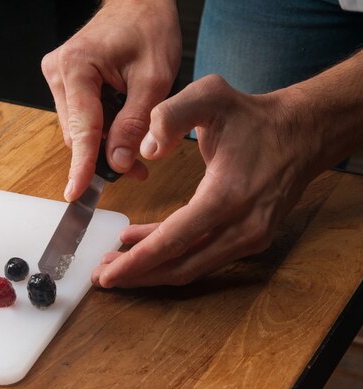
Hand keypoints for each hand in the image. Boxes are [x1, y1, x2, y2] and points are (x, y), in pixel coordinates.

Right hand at [41, 0, 180, 200]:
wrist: (139, 3)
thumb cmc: (149, 29)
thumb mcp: (154, 79)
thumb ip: (134, 123)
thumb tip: (117, 161)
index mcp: (77, 66)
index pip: (81, 128)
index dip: (81, 164)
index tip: (75, 193)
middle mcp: (58, 72)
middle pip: (78, 133)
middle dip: (104, 155)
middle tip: (137, 170)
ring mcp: (58, 77)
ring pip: (79, 129)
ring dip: (105, 144)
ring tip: (135, 147)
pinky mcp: (66, 82)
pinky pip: (81, 118)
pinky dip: (102, 130)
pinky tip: (122, 127)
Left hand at [92, 75, 319, 287]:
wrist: (301, 133)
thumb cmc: (252, 117)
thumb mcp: (210, 96)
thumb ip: (171, 115)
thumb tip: (146, 149)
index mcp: (228, 195)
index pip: (175, 240)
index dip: (138, 260)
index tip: (107, 273)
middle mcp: (243, 226)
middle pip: (181, 265)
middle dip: (139, 274)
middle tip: (103, 276)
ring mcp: (251, 238)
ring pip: (192, 266)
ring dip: (153, 270)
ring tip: (116, 265)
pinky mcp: (252, 239)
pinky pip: (204, 256)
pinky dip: (173, 255)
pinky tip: (144, 245)